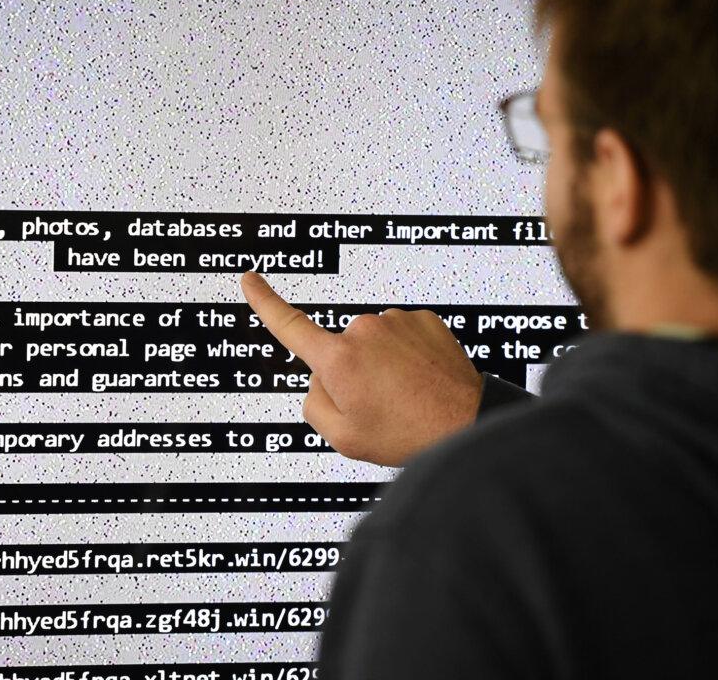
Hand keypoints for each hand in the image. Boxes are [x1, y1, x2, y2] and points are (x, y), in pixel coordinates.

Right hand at [240, 271, 483, 465]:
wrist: (466, 423)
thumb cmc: (408, 433)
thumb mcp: (343, 437)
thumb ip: (314, 405)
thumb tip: (319, 380)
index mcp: (337, 360)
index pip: (289, 325)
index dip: (264, 301)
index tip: (250, 280)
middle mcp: (364, 331)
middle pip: (338, 352)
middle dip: (350, 375)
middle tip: (379, 406)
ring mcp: (396, 322)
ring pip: (372, 346)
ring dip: (382, 367)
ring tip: (406, 398)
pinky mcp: (424, 319)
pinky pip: (401, 338)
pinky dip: (407, 358)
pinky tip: (421, 381)